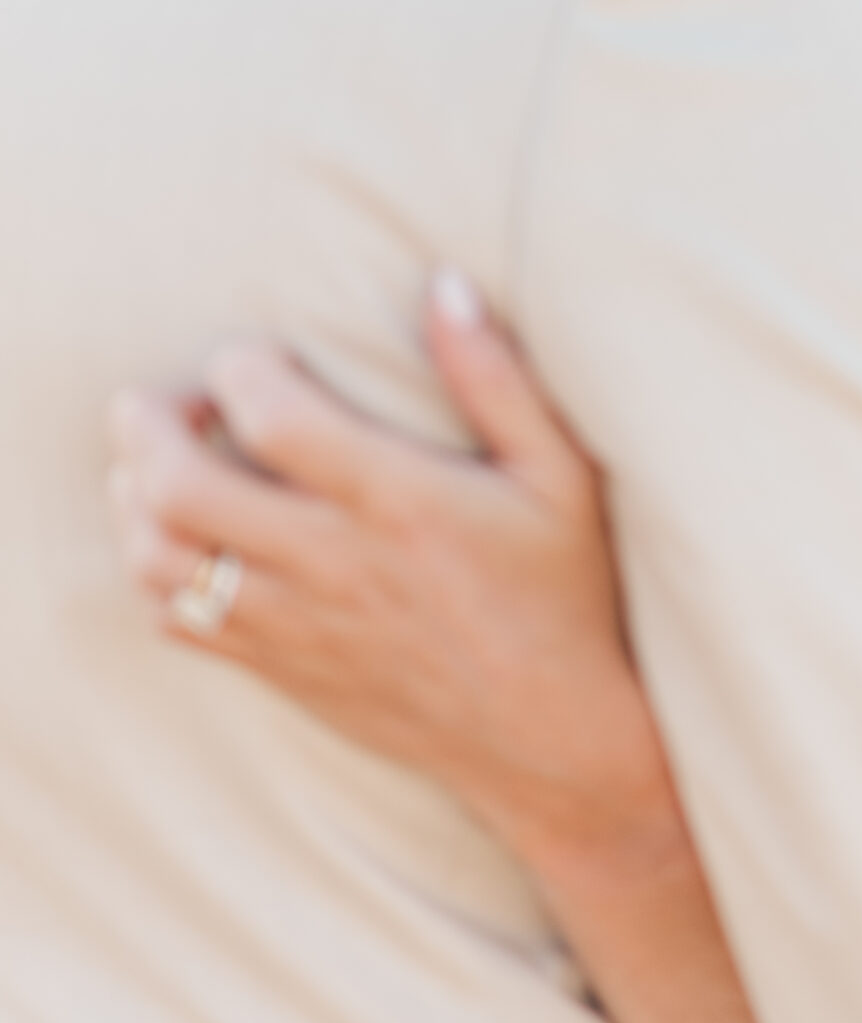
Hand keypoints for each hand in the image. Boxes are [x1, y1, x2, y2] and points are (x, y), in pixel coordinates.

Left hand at [108, 274, 681, 857]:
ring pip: (161, 562)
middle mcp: (334, 563)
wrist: (555, 739)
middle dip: (146, 428)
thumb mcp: (561, 472)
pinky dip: (154, 573)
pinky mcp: (283, 670)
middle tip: (157, 399)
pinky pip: (178, 624)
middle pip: (181, 491)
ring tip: (152, 463)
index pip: (274, 420)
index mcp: (399, 501)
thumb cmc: (566, 590)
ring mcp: (299, 625)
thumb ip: (497, 375)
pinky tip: (182, 538)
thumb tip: (443, 284)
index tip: (249, 355)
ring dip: (134, 501)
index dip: (238, 369)